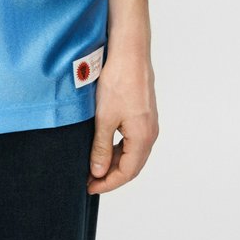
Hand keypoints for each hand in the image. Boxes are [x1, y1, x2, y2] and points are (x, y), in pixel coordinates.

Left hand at [86, 49, 158, 193]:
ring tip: (93, 163)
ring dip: (114, 160)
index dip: (107, 183)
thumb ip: (101, 147)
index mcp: (143, 138)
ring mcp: (149, 122)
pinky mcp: (143, 112)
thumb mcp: (105, 117)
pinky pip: (133, 139)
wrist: (130, 52)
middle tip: (88, 178)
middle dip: (110, 175)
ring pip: (132, 152)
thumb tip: (98, 171)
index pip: (126, 173)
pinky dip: (118, 147)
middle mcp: (150, 133)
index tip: (89, 187)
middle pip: (132, 165)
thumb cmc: (119, 81)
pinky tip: (104, 143)